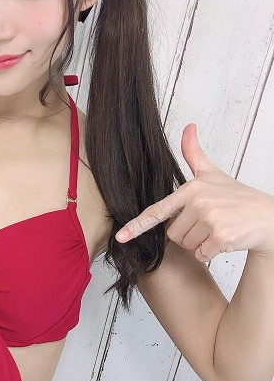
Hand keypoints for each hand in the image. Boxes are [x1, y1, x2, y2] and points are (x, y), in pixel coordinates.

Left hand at [114, 123, 273, 260]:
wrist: (268, 217)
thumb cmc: (237, 197)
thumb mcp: (213, 173)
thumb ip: (194, 154)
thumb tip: (188, 126)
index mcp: (191, 189)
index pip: (158, 210)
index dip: (137, 225)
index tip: (120, 237)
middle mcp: (199, 202)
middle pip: (172, 234)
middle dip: (188, 233)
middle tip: (209, 222)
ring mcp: (210, 219)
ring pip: (186, 245)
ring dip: (199, 244)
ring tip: (217, 229)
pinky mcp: (221, 236)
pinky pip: (201, 254)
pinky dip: (210, 252)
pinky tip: (224, 240)